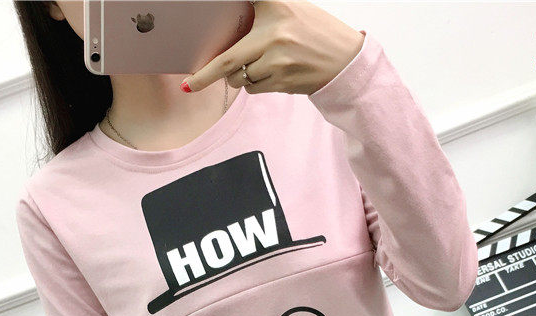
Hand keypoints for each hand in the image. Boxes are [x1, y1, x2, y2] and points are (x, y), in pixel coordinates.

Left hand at [179, 0, 364, 95]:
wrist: (345, 61)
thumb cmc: (315, 33)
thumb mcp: (290, 9)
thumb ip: (260, 10)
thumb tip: (231, 26)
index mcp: (275, 7)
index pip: (238, 9)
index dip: (215, 47)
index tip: (194, 65)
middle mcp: (275, 33)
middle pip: (228, 58)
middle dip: (205, 75)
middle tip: (189, 84)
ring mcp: (278, 60)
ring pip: (241, 77)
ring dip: (240, 76)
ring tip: (259, 65)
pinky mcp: (282, 81)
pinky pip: (254, 88)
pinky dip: (255, 84)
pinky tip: (270, 74)